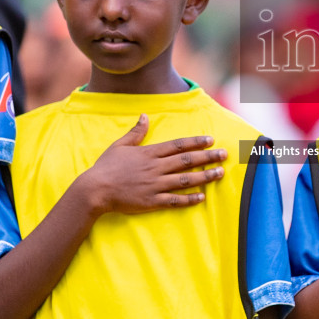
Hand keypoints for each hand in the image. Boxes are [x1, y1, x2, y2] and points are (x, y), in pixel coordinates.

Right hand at [75, 114, 226, 215]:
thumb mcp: (119, 145)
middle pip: (187, 161)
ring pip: (185, 180)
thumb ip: (135, 132)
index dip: (196, 142)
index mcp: (149, 153)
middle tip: (224, 155)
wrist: (94, 190)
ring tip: (220, 173)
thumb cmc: (105, 167)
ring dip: (205, 176)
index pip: (178, 145)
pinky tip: (202, 197)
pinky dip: (189, 199)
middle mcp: (155, 168)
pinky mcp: (151, 201)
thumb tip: (145, 116)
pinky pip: (174, 200)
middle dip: (208, 157)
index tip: (211, 140)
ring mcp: (155, 185)